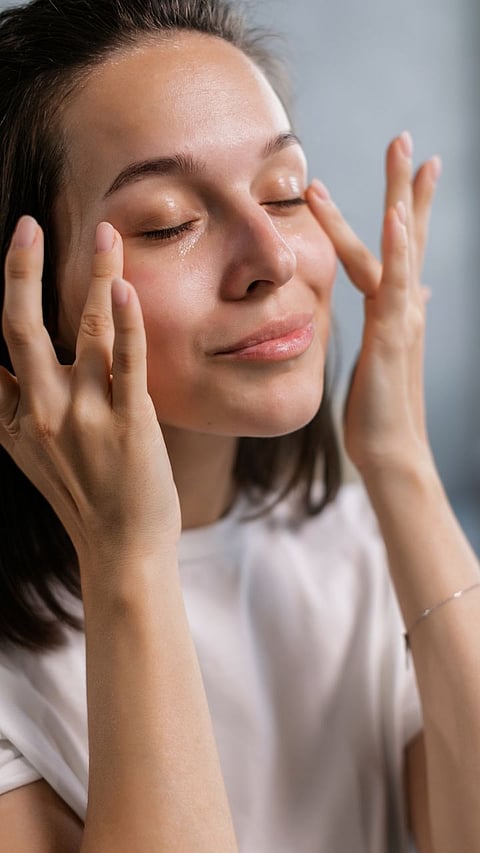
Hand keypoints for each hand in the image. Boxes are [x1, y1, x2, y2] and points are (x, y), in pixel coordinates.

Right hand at [0, 217, 180, 575]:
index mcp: (15, 417)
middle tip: (28, 225)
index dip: (4, 294)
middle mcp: (43, 412)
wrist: (122, 549)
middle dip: (20, 271)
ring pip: (84, 332)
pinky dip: (125, 323)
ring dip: (93, 276)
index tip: (16, 247)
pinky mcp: (130, 424)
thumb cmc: (82, 496)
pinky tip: (124, 288)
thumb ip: (12, 405)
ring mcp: (86, 417)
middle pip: (19, 327)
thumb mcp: (29, 453)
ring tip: (106, 232)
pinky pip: (127, 362)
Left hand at [306, 132, 440, 475]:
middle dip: (406, 185)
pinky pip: (394, 284)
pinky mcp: (392, 335)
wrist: (389, 450)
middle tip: (405, 137)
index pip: (404, 246)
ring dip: (400, 197)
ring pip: (401, 248)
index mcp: (398, 307)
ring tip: (403, 153)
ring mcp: (402, 317)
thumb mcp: (388, 353)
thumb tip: (417, 294)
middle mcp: (404, 305)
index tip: (417, 165)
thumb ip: (398, 317)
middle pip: (407, 234)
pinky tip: (395, 215)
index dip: (411, 204)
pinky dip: (396, 248)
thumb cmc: (381, 407)